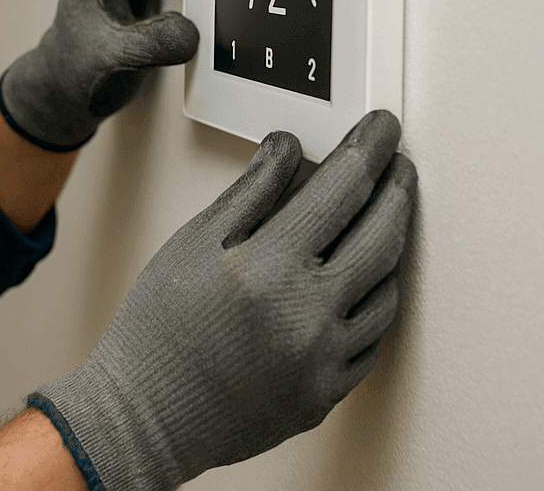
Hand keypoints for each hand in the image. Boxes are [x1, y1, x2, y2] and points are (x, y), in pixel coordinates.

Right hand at [34, 110, 416, 489]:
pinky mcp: (327, 393)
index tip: (381, 129)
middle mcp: (307, 313)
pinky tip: (363, 285)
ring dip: (392, 247)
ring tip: (381, 222)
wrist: (145, 414)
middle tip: (398, 165)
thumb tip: (288, 150)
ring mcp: (323, 359)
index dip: (370, 148)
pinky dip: (375, 304)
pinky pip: (373, 341)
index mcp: (270, 266)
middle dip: (397, 188)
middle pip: (383, 233)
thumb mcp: (192, 242)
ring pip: (388, 290)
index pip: (343, 187)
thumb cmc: (157, 331)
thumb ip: (251, 192)